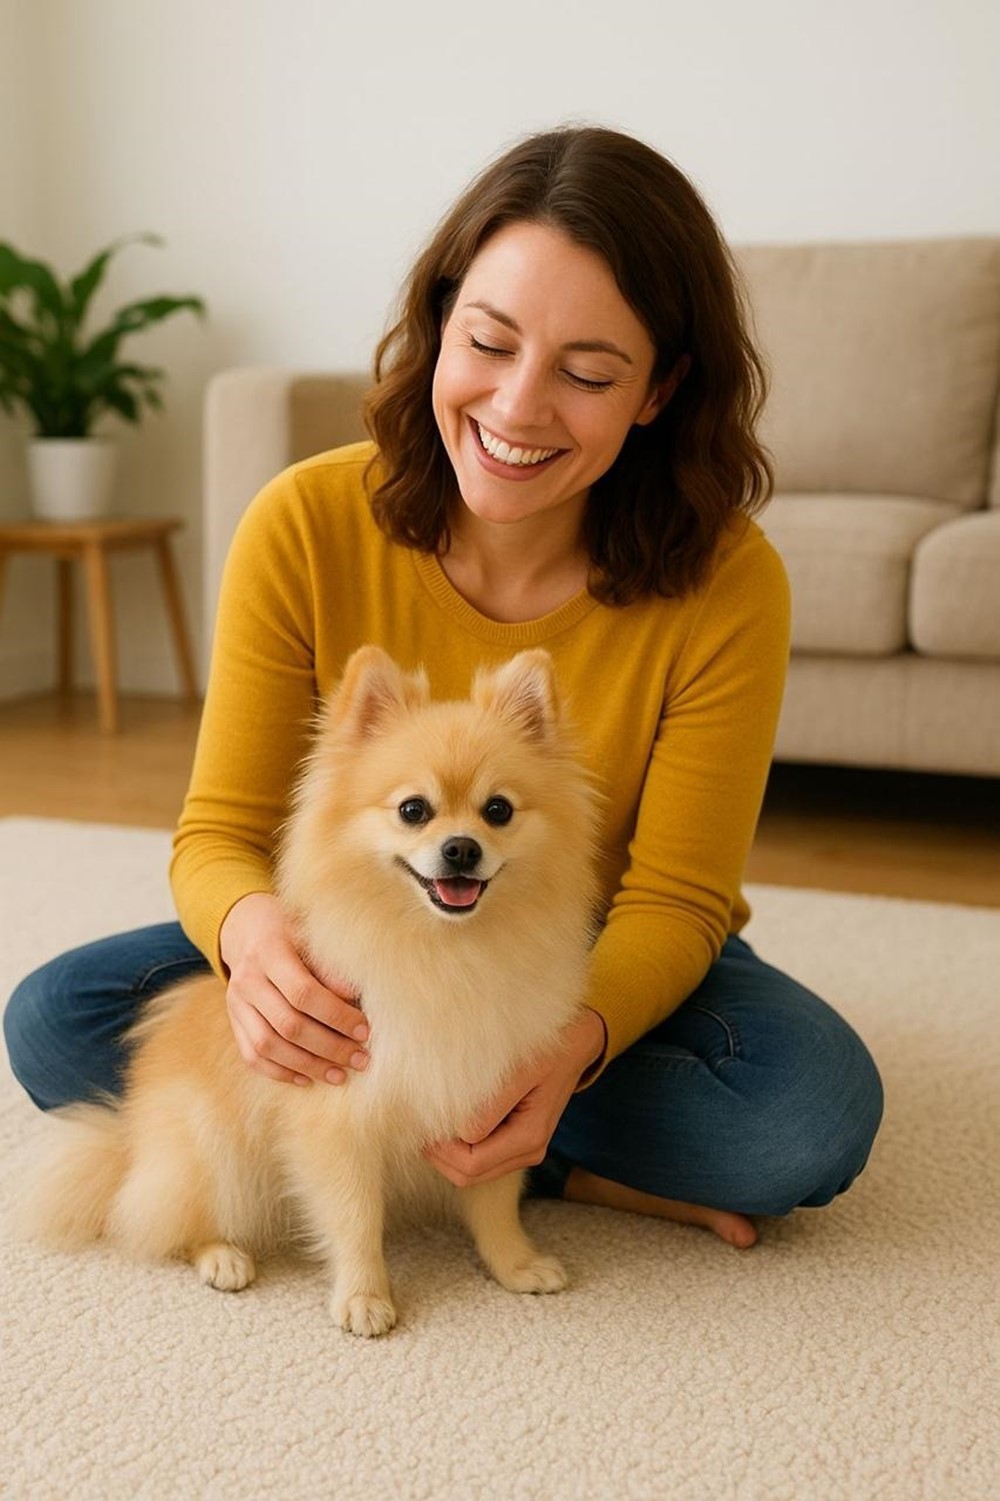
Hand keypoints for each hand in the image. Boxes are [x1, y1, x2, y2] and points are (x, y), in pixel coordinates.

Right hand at [219, 892, 370, 1086]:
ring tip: (340, 1075)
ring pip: (268, 1046)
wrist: (249, 930)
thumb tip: (355, 997)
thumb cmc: (292, 932)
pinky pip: (252, 1056)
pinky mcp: (233, 1021)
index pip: (303, 992)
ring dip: (308, 1066)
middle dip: (329, 1047)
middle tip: (360, 1059)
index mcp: (269, 952)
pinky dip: (280, 1072)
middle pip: (288, 1024)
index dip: (336, 1015)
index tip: (365, 1030)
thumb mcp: (312, 935)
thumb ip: (331, 966)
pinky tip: (307, 1078)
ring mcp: (236, 1003)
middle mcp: (247, 980)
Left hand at [424, 1008, 605, 1187]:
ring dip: (446, 1153)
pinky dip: (458, 1147)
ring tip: (432, 1120)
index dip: (442, 1148)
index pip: (471, 1164)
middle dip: (439, 1155)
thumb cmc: (550, 1049)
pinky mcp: (518, 1141)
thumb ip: (492, 1104)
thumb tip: (460, 1130)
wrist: (576, 1043)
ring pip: (471, 1172)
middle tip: (420, 1122)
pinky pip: (480, 1158)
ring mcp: (524, 1149)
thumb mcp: (522, 1070)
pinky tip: (451, 1119)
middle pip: (468, 1176)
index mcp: (529, 1137)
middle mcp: (528, 1151)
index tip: (426, 1117)